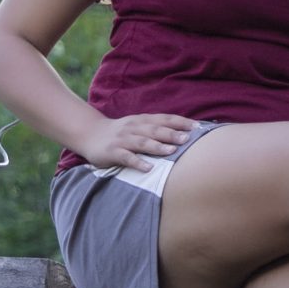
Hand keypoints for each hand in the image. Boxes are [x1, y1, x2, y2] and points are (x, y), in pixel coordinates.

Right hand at [79, 112, 199, 171]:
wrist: (90, 134)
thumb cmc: (123, 133)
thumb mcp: (139, 126)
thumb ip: (158, 128)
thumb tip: (187, 134)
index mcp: (143, 120)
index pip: (165, 119)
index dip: (181, 122)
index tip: (198, 127)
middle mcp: (134, 127)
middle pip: (155, 130)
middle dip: (172, 134)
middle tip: (188, 139)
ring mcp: (122, 139)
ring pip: (142, 142)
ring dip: (157, 146)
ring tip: (171, 151)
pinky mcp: (112, 152)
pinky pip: (126, 157)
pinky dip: (137, 162)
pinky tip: (148, 168)